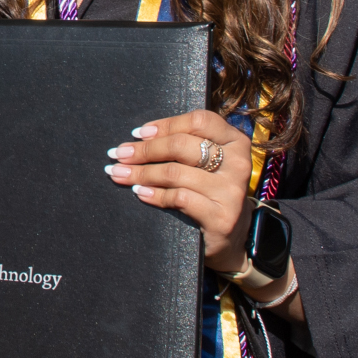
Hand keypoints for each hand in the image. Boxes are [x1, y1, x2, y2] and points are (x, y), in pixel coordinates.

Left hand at [106, 110, 257, 273]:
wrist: (232, 236)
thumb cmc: (210, 191)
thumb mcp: (207, 163)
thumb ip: (185, 146)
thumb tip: (138, 137)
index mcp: (235, 141)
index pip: (199, 121)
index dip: (166, 125)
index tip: (139, 133)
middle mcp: (238, 163)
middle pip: (181, 145)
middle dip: (145, 150)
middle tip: (119, 155)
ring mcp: (231, 191)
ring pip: (175, 172)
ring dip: (141, 173)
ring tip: (119, 174)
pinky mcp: (221, 216)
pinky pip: (180, 198)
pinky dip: (155, 194)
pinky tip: (139, 193)